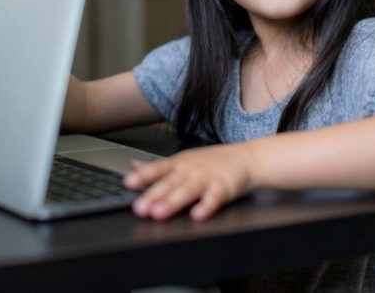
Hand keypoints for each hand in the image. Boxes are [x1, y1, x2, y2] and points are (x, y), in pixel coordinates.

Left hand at [123, 143, 254, 220]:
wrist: (246, 158)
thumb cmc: (213, 161)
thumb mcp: (183, 159)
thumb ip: (157, 166)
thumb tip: (133, 166)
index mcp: (179, 164)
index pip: (158, 169)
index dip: (143, 176)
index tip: (128, 182)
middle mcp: (191, 170)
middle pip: (170, 183)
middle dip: (153, 195)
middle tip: (139, 207)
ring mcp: (207, 179)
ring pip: (187, 191)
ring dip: (173, 202)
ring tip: (159, 213)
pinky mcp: (224, 189)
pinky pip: (214, 199)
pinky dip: (205, 207)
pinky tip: (197, 215)